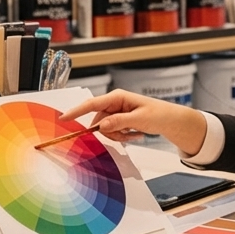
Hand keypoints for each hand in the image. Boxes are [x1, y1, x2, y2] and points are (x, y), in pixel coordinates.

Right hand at [61, 89, 206, 155]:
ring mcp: (117, 112)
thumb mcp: (139, 119)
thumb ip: (119, 122)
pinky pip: (113, 132)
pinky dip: (123, 136)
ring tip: (136, 133)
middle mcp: (115, 103)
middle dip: (110, 131)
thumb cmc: (159, 114)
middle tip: (128, 134)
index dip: (76, 111)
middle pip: (98, 121)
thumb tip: (101, 125)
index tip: (63, 118)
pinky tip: (137, 134)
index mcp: (117, 97)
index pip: (92, 104)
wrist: (171, 120)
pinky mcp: (120, 120)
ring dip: (118, 135)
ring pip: (105, 129)